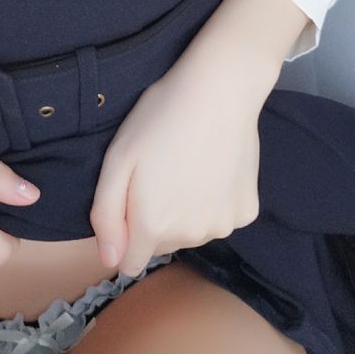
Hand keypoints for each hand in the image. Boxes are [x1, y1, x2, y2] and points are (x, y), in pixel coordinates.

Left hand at [88, 37, 270, 280]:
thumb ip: (106, 215)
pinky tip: (214, 166)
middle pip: (162, 244)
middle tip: (160, 171)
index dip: (125, 235)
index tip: (131, 200)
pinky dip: (216, 200)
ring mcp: (223, 225)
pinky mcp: (248, 211)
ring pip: (193, 231)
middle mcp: (190, 236)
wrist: (219, 90)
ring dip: (186, 210)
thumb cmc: (159, 117)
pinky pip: (221, 216)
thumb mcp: (117, 158)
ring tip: (187, 165)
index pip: (130, 263)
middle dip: (156, 219)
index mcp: (153, 226)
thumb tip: (110, 259)